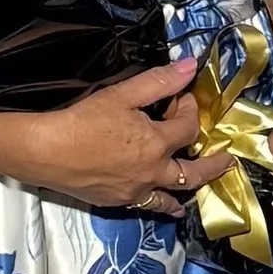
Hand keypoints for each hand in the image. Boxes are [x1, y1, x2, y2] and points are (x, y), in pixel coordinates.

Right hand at [0, 56, 215, 215]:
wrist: (45, 151)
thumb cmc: (81, 121)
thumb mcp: (122, 95)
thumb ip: (159, 82)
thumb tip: (190, 67)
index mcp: (157, 143)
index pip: (188, 127)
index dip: (190, 110)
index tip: (183, 99)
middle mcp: (152, 171)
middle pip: (192, 172)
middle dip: (212, 165)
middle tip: (227, 161)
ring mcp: (135, 190)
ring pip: (171, 195)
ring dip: (187, 191)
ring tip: (198, 191)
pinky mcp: (117, 201)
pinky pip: (148, 205)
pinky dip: (162, 206)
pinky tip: (166, 207)